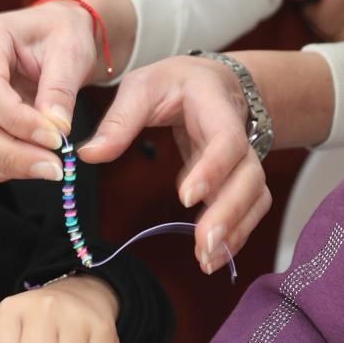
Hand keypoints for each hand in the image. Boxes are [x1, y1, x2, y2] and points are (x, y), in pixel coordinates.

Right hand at [0, 2, 98, 182]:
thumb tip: (56, 129)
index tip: (55, 139)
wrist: (53, 39)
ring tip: (45, 167)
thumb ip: (61, 89)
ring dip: (1, 165)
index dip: (17, 120)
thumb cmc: (60, 37)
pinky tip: (27, 165)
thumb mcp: (70, 51)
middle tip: (52, 168)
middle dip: (7, 153)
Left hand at [77, 56, 271, 274]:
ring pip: (255, 197)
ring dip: (235, 231)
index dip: (212, 169)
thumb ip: (118, 121)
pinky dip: (235, 234)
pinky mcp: (239, 181)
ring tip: (206, 260)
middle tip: (203, 244)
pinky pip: (249, 208)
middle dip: (229, 212)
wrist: (209, 82)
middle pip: (249, 176)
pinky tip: (212, 255)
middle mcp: (240, 136)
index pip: (226, 140)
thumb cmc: (174, 83)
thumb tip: (88, 155)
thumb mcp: (142, 87)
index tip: (186, 197)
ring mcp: (243, 161)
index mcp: (216, 109)